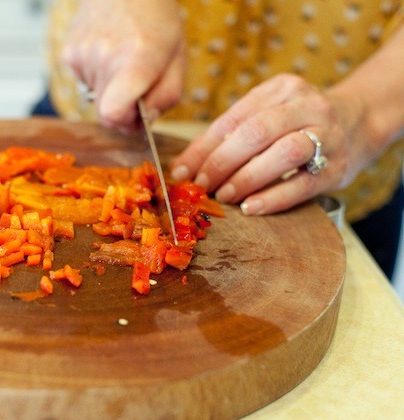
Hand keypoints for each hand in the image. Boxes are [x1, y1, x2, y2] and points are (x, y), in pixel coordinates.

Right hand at [62, 0, 185, 132]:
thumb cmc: (156, 20)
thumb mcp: (178, 59)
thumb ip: (166, 97)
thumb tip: (144, 121)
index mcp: (137, 59)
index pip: (113, 113)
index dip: (125, 123)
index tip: (137, 115)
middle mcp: (104, 57)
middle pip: (104, 113)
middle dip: (122, 110)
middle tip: (136, 89)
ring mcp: (82, 54)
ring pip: (95, 97)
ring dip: (110, 89)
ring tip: (123, 60)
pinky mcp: (69, 52)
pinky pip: (83, 82)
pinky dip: (97, 76)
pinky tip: (108, 53)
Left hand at [170, 73, 373, 214]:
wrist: (361, 120)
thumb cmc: (298, 122)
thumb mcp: (267, 114)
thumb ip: (229, 135)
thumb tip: (183, 168)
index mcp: (280, 89)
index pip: (232, 119)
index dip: (202, 148)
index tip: (181, 172)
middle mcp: (306, 105)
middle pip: (256, 132)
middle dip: (221, 162)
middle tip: (202, 185)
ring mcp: (326, 134)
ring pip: (282, 153)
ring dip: (247, 178)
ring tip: (225, 195)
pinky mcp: (337, 166)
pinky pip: (302, 183)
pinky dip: (273, 197)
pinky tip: (251, 207)